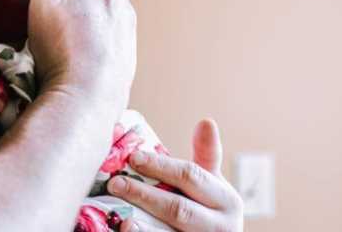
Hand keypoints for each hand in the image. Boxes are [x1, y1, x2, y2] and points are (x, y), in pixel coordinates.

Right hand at [27, 0, 136, 105]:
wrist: (85, 104)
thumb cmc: (60, 53)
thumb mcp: (43, 6)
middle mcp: (122, 8)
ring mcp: (128, 34)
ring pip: (115, 5)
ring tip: (75, 6)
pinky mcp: (128, 58)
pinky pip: (116, 30)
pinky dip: (102, 22)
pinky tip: (85, 39)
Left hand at [107, 119, 243, 231]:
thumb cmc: (210, 209)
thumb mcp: (213, 184)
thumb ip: (206, 155)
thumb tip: (206, 120)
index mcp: (226, 200)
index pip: (191, 177)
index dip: (160, 166)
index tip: (133, 157)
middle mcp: (221, 226)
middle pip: (179, 209)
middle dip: (145, 195)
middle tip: (115, 183)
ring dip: (144, 227)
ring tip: (121, 219)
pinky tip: (127, 231)